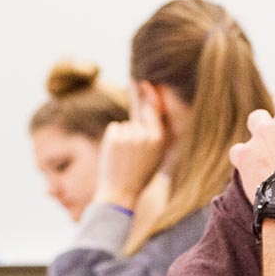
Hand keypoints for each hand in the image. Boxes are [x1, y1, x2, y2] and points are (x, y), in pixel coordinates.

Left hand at [94, 95, 168, 210]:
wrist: (120, 192)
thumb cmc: (139, 174)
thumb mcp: (156, 155)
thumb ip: (155, 133)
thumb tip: (148, 106)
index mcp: (160, 140)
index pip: (155, 111)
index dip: (150, 95)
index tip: (144, 83)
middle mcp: (146, 135)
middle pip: (140, 117)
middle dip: (136, 127)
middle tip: (132, 151)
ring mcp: (130, 135)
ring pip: (127, 125)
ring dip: (124, 136)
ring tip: (125, 156)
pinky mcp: (114, 136)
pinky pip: (115, 128)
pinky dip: (114, 137)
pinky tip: (116, 153)